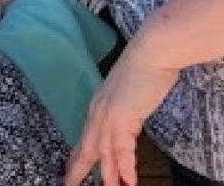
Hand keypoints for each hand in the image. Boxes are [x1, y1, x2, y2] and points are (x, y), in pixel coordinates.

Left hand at [65, 45, 180, 185]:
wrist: (152, 52)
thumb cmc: (145, 69)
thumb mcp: (129, 95)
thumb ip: (125, 111)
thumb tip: (127, 124)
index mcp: (99, 106)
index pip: (86, 137)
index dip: (79, 156)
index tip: (71, 171)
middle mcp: (98, 112)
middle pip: (86, 148)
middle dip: (78, 170)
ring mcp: (108, 114)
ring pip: (103, 152)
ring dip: (108, 175)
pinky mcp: (122, 116)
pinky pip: (122, 148)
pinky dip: (126, 166)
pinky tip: (129, 181)